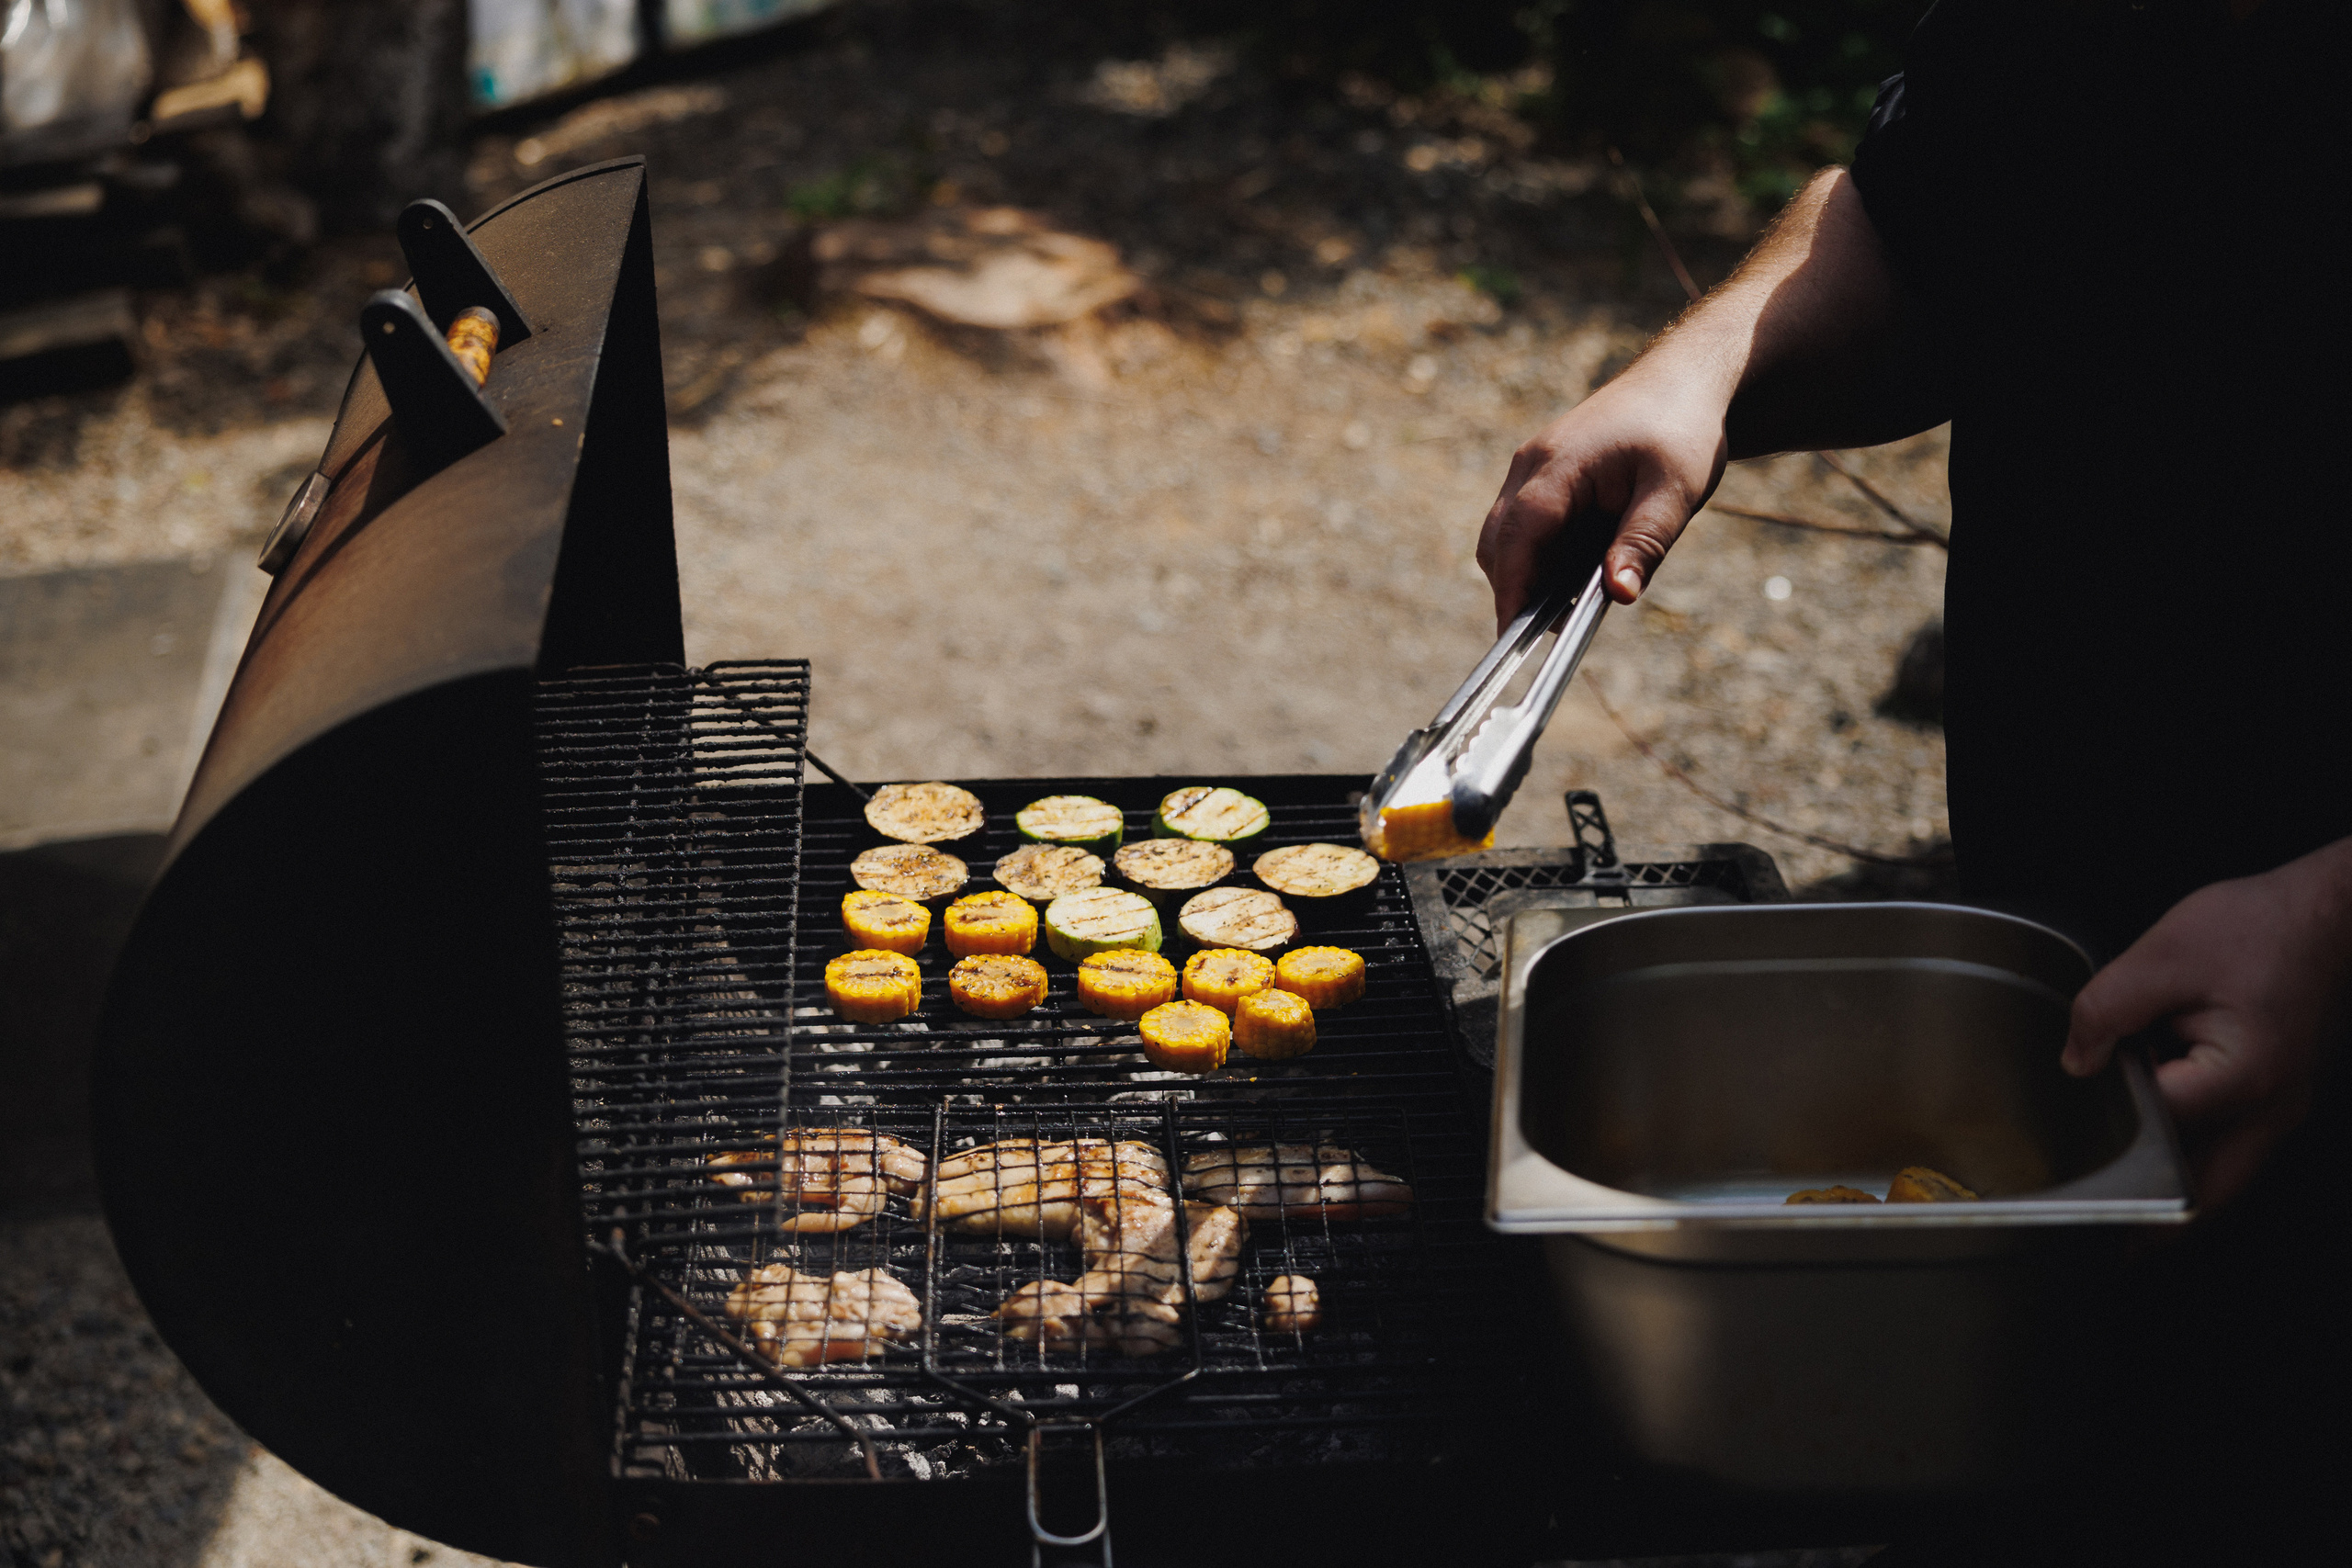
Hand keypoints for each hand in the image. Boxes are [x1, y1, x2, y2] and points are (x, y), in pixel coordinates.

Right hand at [1475, 369, 1728, 630]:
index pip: (1517, 536)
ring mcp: (1531, 469)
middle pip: (1498, 542)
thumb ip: (1644, 543)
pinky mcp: (1542, 476)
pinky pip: (1525, 525)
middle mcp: (1531, 466)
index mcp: (1558, 464)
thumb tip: (1617, 595)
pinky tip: (1581, 570)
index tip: (1514, 636)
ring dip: (1530, 573)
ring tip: (1576, 603)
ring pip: (1506, 536)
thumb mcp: (1676, 490)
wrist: (1681, 380)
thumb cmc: (1681, 428)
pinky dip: (1542, 555)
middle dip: (1517, 590)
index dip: (1512, 589)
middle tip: (1558, 630)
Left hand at [2063, 838, 2351, 1209]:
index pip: (2160, 1126)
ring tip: (2123, 1213)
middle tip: (2103, 1246)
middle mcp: (2271, 1110)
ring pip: (2224, 1181)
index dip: (2112, 1126)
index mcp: (2242, 1077)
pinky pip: (2233, 1149)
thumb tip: (2076, 1062)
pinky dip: (2195, 1160)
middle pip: (2207, 1196)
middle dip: (2155, 1226)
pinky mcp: (2275, 1100)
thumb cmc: (2258, 929)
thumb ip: (2107, 1009)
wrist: (2323, 916)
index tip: (2074, 1140)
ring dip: (2176, 1194)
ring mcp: (2280, 1112)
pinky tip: (2157, 1151)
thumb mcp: (2164, 955)